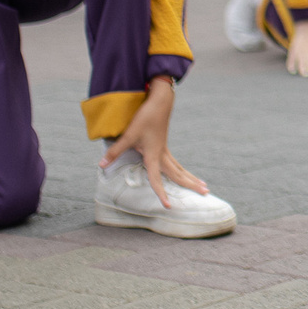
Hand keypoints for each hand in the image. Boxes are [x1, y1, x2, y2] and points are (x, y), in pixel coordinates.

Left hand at [101, 76, 209, 205]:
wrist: (159, 101)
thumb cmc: (144, 118)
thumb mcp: (128, 135)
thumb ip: (115, 151)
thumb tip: (101, 164)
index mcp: (154, 156)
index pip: (156, 179)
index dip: (161, 193)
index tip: (168, 206)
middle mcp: (162, 155)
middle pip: (178, 174)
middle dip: (191, 184)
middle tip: (206, 193)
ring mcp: (165, 150)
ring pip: (180, 168)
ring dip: (191, 178)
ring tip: (204, 186)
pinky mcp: (164, 145)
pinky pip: (176, 162)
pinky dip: (183, 170)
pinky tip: (185, 173)